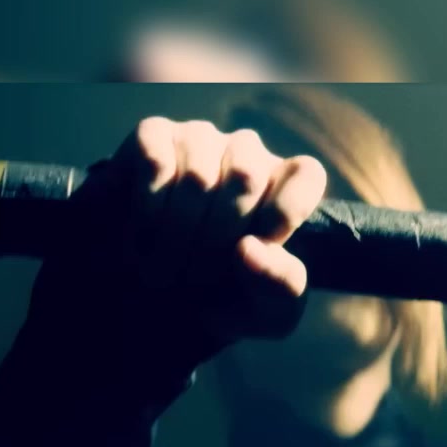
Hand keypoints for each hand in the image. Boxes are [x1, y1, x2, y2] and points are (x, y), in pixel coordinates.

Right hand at [74, 116, 327, 341]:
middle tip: (196, 282)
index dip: (280, 217)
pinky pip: (155, 163)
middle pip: (245, 179)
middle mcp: (248, 153)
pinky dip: (146, 213)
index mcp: (289, 185)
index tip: (254, 251)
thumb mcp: (268, 312)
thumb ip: (280, 286)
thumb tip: (247, 249)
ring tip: (163, 272)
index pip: (306, 175)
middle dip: (217, 242)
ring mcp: (200, 138)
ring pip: (197, 176)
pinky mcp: (154, 135)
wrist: (155, 299)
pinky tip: (140, 241)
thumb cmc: (226, 299)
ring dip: (175, 237)